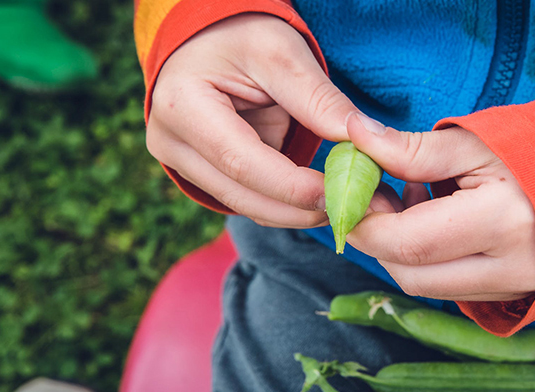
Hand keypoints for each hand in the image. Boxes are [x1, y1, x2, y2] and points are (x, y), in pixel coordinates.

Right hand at [147, 14, 359, 227]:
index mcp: (182, 106)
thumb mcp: (281, 52)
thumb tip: (363, 139)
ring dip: (297, 213)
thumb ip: (318, 98)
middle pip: (241, 195)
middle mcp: (171, 143)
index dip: (293, 187)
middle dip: (300, 210)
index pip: (241, 162)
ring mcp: (181, 163)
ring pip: (246, 205)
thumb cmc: (240, 34)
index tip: (342, 194)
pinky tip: (324, 199)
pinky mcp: (202, 174)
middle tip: (354, 210)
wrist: (209, 39)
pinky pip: (249, 198)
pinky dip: (287, 204)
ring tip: (346, 205)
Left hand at [345, 113, 534, 301]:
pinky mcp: (512, 295)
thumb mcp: (477, 142)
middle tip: (375, 193)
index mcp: (502, 222)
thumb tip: (355, 137)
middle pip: (409, 274)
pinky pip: (448, 287)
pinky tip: (437, 219)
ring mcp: (514, 288)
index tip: (347, 192)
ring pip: (426, 286)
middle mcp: (509, 268)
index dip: (364, 221)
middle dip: (376, 238)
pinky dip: (427, 258)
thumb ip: (412, 149)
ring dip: (400, 249)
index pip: (405, 242)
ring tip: (413, 198)